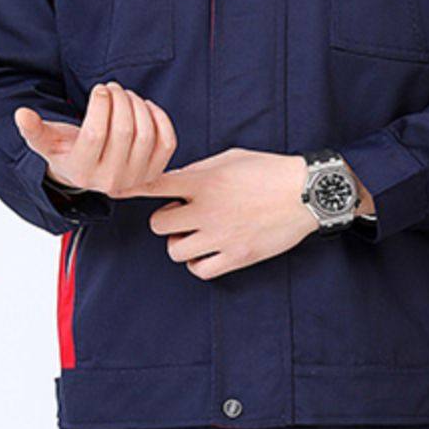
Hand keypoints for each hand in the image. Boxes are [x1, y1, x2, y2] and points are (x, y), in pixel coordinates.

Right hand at [15, 82, 175, 197]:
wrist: (90, 173)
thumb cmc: (67, 150)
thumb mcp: (46, 142)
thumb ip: (34, 130)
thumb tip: (21, 114)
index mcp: (82, 172)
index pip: (96, 134)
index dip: (100, 105)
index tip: (99, 89)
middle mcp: (111, 182)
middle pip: (125, 132)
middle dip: (120, 100)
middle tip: (113, 88)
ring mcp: (136, 179)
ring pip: (146, 135)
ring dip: (138, 105)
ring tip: (126, 95)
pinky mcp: (155, 173)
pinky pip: (167, 142)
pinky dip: (159, 118)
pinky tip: (145, 106)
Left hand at [138, 148, 319, 276]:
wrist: (308, 193)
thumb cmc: (271, 171)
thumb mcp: (231, 157)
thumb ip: (200, 170)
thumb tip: (176, 179)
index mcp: (204, 182)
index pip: (155, 185)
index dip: (132, 188)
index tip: (120, 191)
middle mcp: (207, 210)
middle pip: (158, 225)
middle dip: (166, 221)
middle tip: (181, 216)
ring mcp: (221, 236)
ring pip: (175, 251)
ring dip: (181, 244)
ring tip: (196, 236)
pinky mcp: (237, 256)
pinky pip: (200, 270)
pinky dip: (199, 263)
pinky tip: (208, 253)